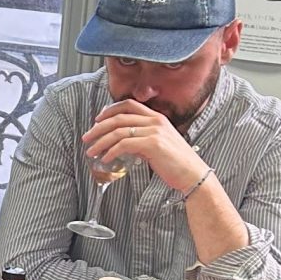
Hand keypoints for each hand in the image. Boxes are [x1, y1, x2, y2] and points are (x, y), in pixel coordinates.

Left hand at [82, 99, 207, 193]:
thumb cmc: (175, 163)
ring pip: (118, 131)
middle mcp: (155, 121)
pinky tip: (105, 159)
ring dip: (100, 141)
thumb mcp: (157, 145)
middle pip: (119, 117)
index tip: (97, 120)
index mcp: (157, 118)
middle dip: (98, 128)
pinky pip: (124, 145)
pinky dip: (111, 151)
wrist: (193, 174)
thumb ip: (141, 139)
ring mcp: (154, 131)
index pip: (128, 105)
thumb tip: (122, 143)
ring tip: (91, 151)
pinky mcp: (152, 144)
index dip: (110, 110)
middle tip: (87, 138)